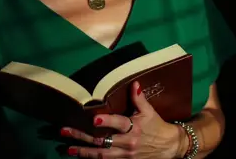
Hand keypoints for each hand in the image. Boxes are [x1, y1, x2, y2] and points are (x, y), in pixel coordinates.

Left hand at [60, 81, 187, 157]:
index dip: (107, 121)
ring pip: (101, 155)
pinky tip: (82, 157)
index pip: (119, 124)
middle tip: (66, 132)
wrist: (169, 147)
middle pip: (103, 141)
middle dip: (83, 137)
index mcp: (134, 128)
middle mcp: (128, 143)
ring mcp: (125, 156)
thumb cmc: (156, 126)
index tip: (94, 118)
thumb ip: (138, 98)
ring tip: (69, 148)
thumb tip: (133, 83)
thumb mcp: (149, 111)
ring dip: (84, 152)